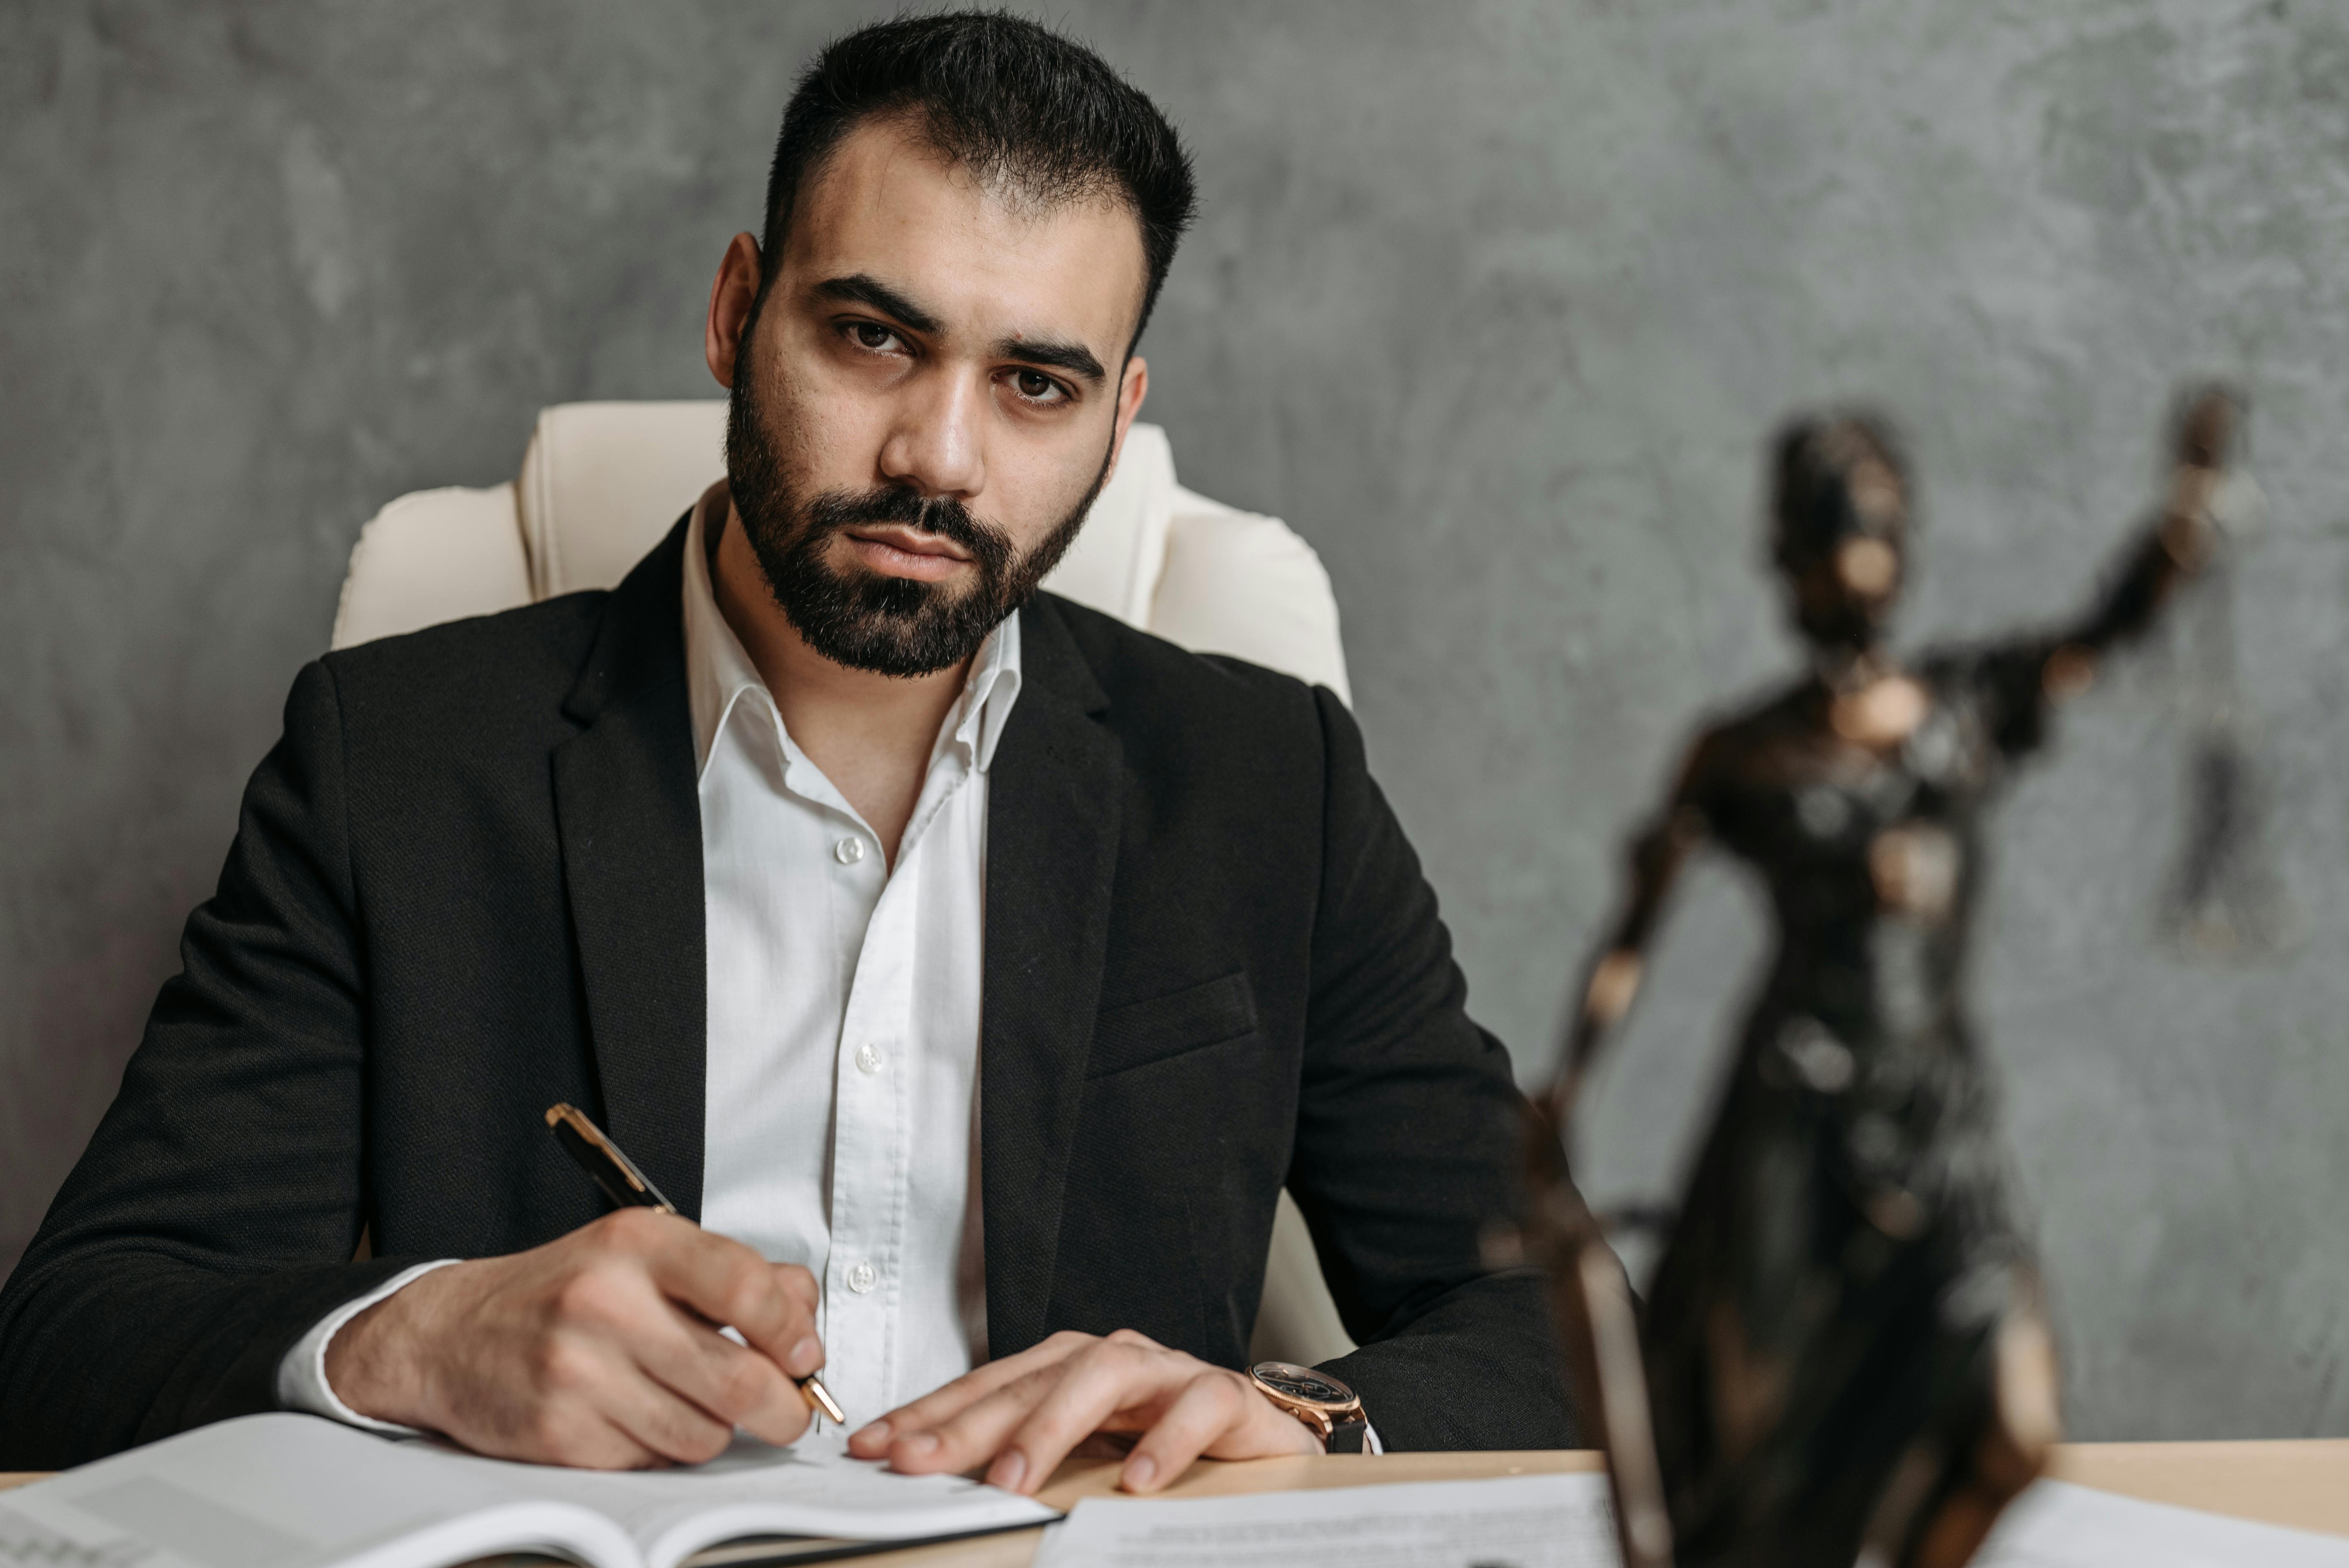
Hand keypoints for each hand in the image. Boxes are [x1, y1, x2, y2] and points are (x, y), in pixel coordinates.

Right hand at [325, 1207, 823, 1467]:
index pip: (748, 1288)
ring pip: (704, 1434)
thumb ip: (734, 1277)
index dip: (793, 1330)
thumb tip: (804, 1325)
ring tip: (689, 1403)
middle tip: (788, 1410)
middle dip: (784, 1408)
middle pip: (741, 1380)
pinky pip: (653, 1462)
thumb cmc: (562, 1292)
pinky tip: (636, 1418)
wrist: (449, 1334)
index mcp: (637, 1244)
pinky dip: (661, 1450)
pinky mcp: (561, 1433)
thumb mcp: (643, 1253)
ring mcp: (580, 1372)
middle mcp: (607, 1303)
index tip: (803, 1353)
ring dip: (715, 1430)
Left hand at [847, 1329, 1318, 1495]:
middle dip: (967, 1423)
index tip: (872, 1444)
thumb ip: (1026, 1458)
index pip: (986, 1386)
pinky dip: (1163, 1443)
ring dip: (1052, 1428)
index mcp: (1068, 1366)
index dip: (928, 1414)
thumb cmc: (1162, 1442)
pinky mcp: (1224, 1394)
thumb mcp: (1084, 1454)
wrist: (1265, 1436)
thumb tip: (939, 1478)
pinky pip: (1194, 1408)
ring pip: (1103, 1377)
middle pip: (1030, 1381)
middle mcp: (1110, 1357)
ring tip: (1014, 1479)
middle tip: (916, 1460)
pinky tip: (1135, 1482)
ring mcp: (1167, 1370)